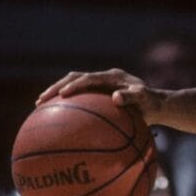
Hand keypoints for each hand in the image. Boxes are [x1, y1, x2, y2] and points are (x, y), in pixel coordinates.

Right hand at [36, 69, 164, 123]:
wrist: (155, 104)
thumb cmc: (151, 104)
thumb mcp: (145, 99)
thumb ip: (132, 97)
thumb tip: (116, 97)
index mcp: (113, 76)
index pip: (89, 78)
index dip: (75, 85)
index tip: (63, 94)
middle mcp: (103, 78)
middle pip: (74, 78)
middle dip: (57, 87)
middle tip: (41, 100)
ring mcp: (99, 85)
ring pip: (73, 85)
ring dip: (57, 93)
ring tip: (39, 106)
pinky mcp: (97, 93)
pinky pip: (79, 97)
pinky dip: (66, 104)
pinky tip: (55, 119)